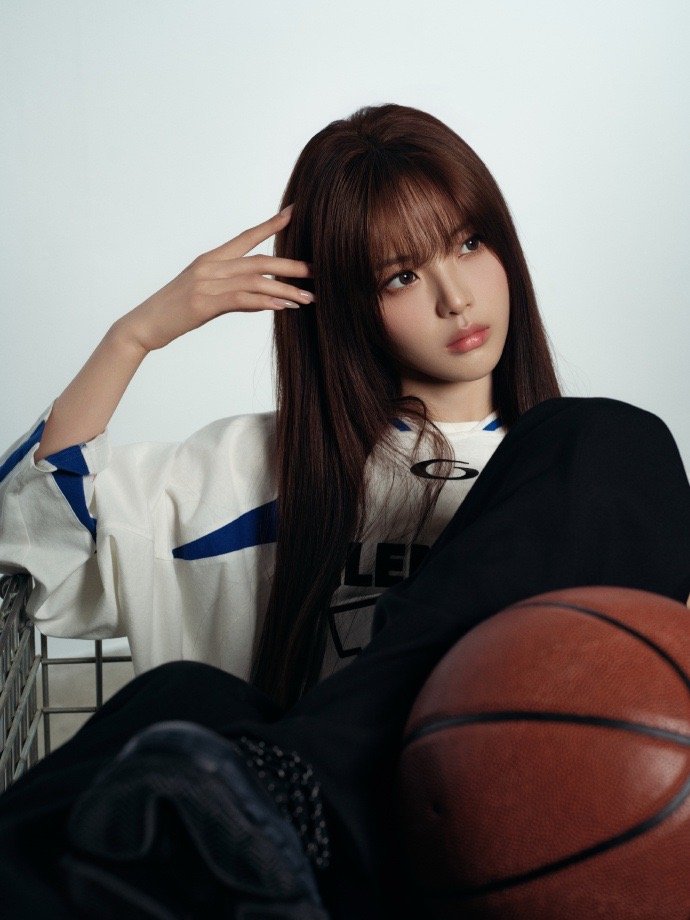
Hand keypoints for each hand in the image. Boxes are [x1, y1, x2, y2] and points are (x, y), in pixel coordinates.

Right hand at [115, 205, 313, 352]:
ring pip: (256, 280)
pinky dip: (266, 301)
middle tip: (317, 270)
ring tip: (309, 297)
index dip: (272, 225)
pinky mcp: (204, 303)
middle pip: (259, 259)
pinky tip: (284, 307)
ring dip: (286, 288)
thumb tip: (263, 298)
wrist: (142, 325)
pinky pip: (243, 298)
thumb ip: (234, 293)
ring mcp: (206, 283)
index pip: (246, 237)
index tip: (295, 214)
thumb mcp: (206, 298)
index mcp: (210, 259)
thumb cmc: (173, 313)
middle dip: (291, 265)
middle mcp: (210, 266)